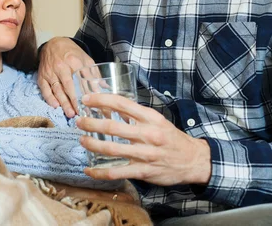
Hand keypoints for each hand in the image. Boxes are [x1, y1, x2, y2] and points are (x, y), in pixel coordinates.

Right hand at [37, 37, 94, 117]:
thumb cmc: (71, 53)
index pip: (81, 80)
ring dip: (63, 103)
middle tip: (80, 113)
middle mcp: (61, 67)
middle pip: (68, 86)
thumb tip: (103, 88)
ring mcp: (50, 72)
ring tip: (70, 113)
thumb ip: (94, 73)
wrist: (53, 43)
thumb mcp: (85, 58)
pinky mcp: (42, 76)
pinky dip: (49, 98)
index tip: (91, 105)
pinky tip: (55, 105)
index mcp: (74, 62)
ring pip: (57, 89)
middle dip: (74, 101)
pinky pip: (45, 89)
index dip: (86, 93)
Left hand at [76, 93, 211, 185]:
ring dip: (92, 144)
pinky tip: (89, 170)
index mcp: (150, 117)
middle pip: (112, 127)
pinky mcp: (143, 171)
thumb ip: (137, 115)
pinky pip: (117, 172)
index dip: (101, 100)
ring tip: (81, 140)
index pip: (122, 104)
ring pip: (111, 150)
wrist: (193, 160)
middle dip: (91, 123)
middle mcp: (147, 134)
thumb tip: (113, 108)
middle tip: (78, 121)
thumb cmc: (172, 138)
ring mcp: (145, 154)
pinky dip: (100, 172)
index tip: (86, 99)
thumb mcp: (157, 120)